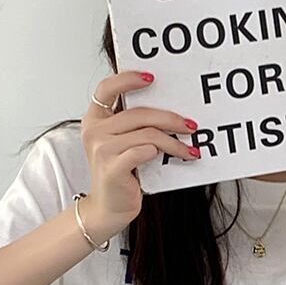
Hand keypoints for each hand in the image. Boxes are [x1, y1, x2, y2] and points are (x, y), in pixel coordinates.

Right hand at [79, 72, 200, 236]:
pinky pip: (144, 151)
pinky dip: (163, 152)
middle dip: (170, 119)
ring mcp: (101, 149)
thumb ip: (133, 125)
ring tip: (189, 149)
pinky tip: (177, 157)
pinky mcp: (112, 168)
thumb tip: (169, 110)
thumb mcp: (123, 143)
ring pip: (147, 134)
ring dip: (174, 142)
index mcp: (95, 119)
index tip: (152, 77)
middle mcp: (94, 131)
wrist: (109, 207)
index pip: (106, 89)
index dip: (128, 79)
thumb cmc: (121, 173)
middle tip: (191, 125)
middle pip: (139, 114)